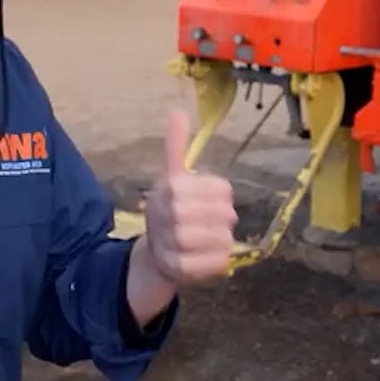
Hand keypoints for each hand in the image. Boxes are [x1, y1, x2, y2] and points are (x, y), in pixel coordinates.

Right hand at [142, 108, 236, 285]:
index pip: (218, 190)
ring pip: (217, 239)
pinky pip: (213, 264)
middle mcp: (167, 214)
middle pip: (219, 215)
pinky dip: (220, 260)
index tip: (222, 197)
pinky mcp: (178, 269)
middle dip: (225, 217)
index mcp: (170, 188)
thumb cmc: (170, 208)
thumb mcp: (172, 176)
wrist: (153, 251)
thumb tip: (177, 111)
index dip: (224, 194)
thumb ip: (176, 147)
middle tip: (226, 219)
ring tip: (221, 236)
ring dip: (224, 238)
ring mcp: (171, 243)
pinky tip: (217, 254)